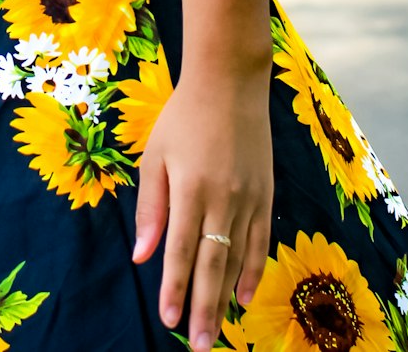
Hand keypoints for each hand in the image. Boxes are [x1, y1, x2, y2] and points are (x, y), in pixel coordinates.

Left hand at [132, 65, 272, 349]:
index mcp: (189, 188)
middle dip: (204, 309)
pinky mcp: (266, 195)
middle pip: (212, 265)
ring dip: (226, 298)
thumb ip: (150, 208)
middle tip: (199, 346)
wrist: (230, 82)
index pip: (180, 251)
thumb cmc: (183, 117)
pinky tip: (244, 296)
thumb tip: (141, 256)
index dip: (174, 288)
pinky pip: (261, 242)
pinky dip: (253, 271)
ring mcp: (248, 198)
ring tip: (218, 332)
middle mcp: (222, 198)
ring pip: (238, 259)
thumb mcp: (155, 156)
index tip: (168, 321)